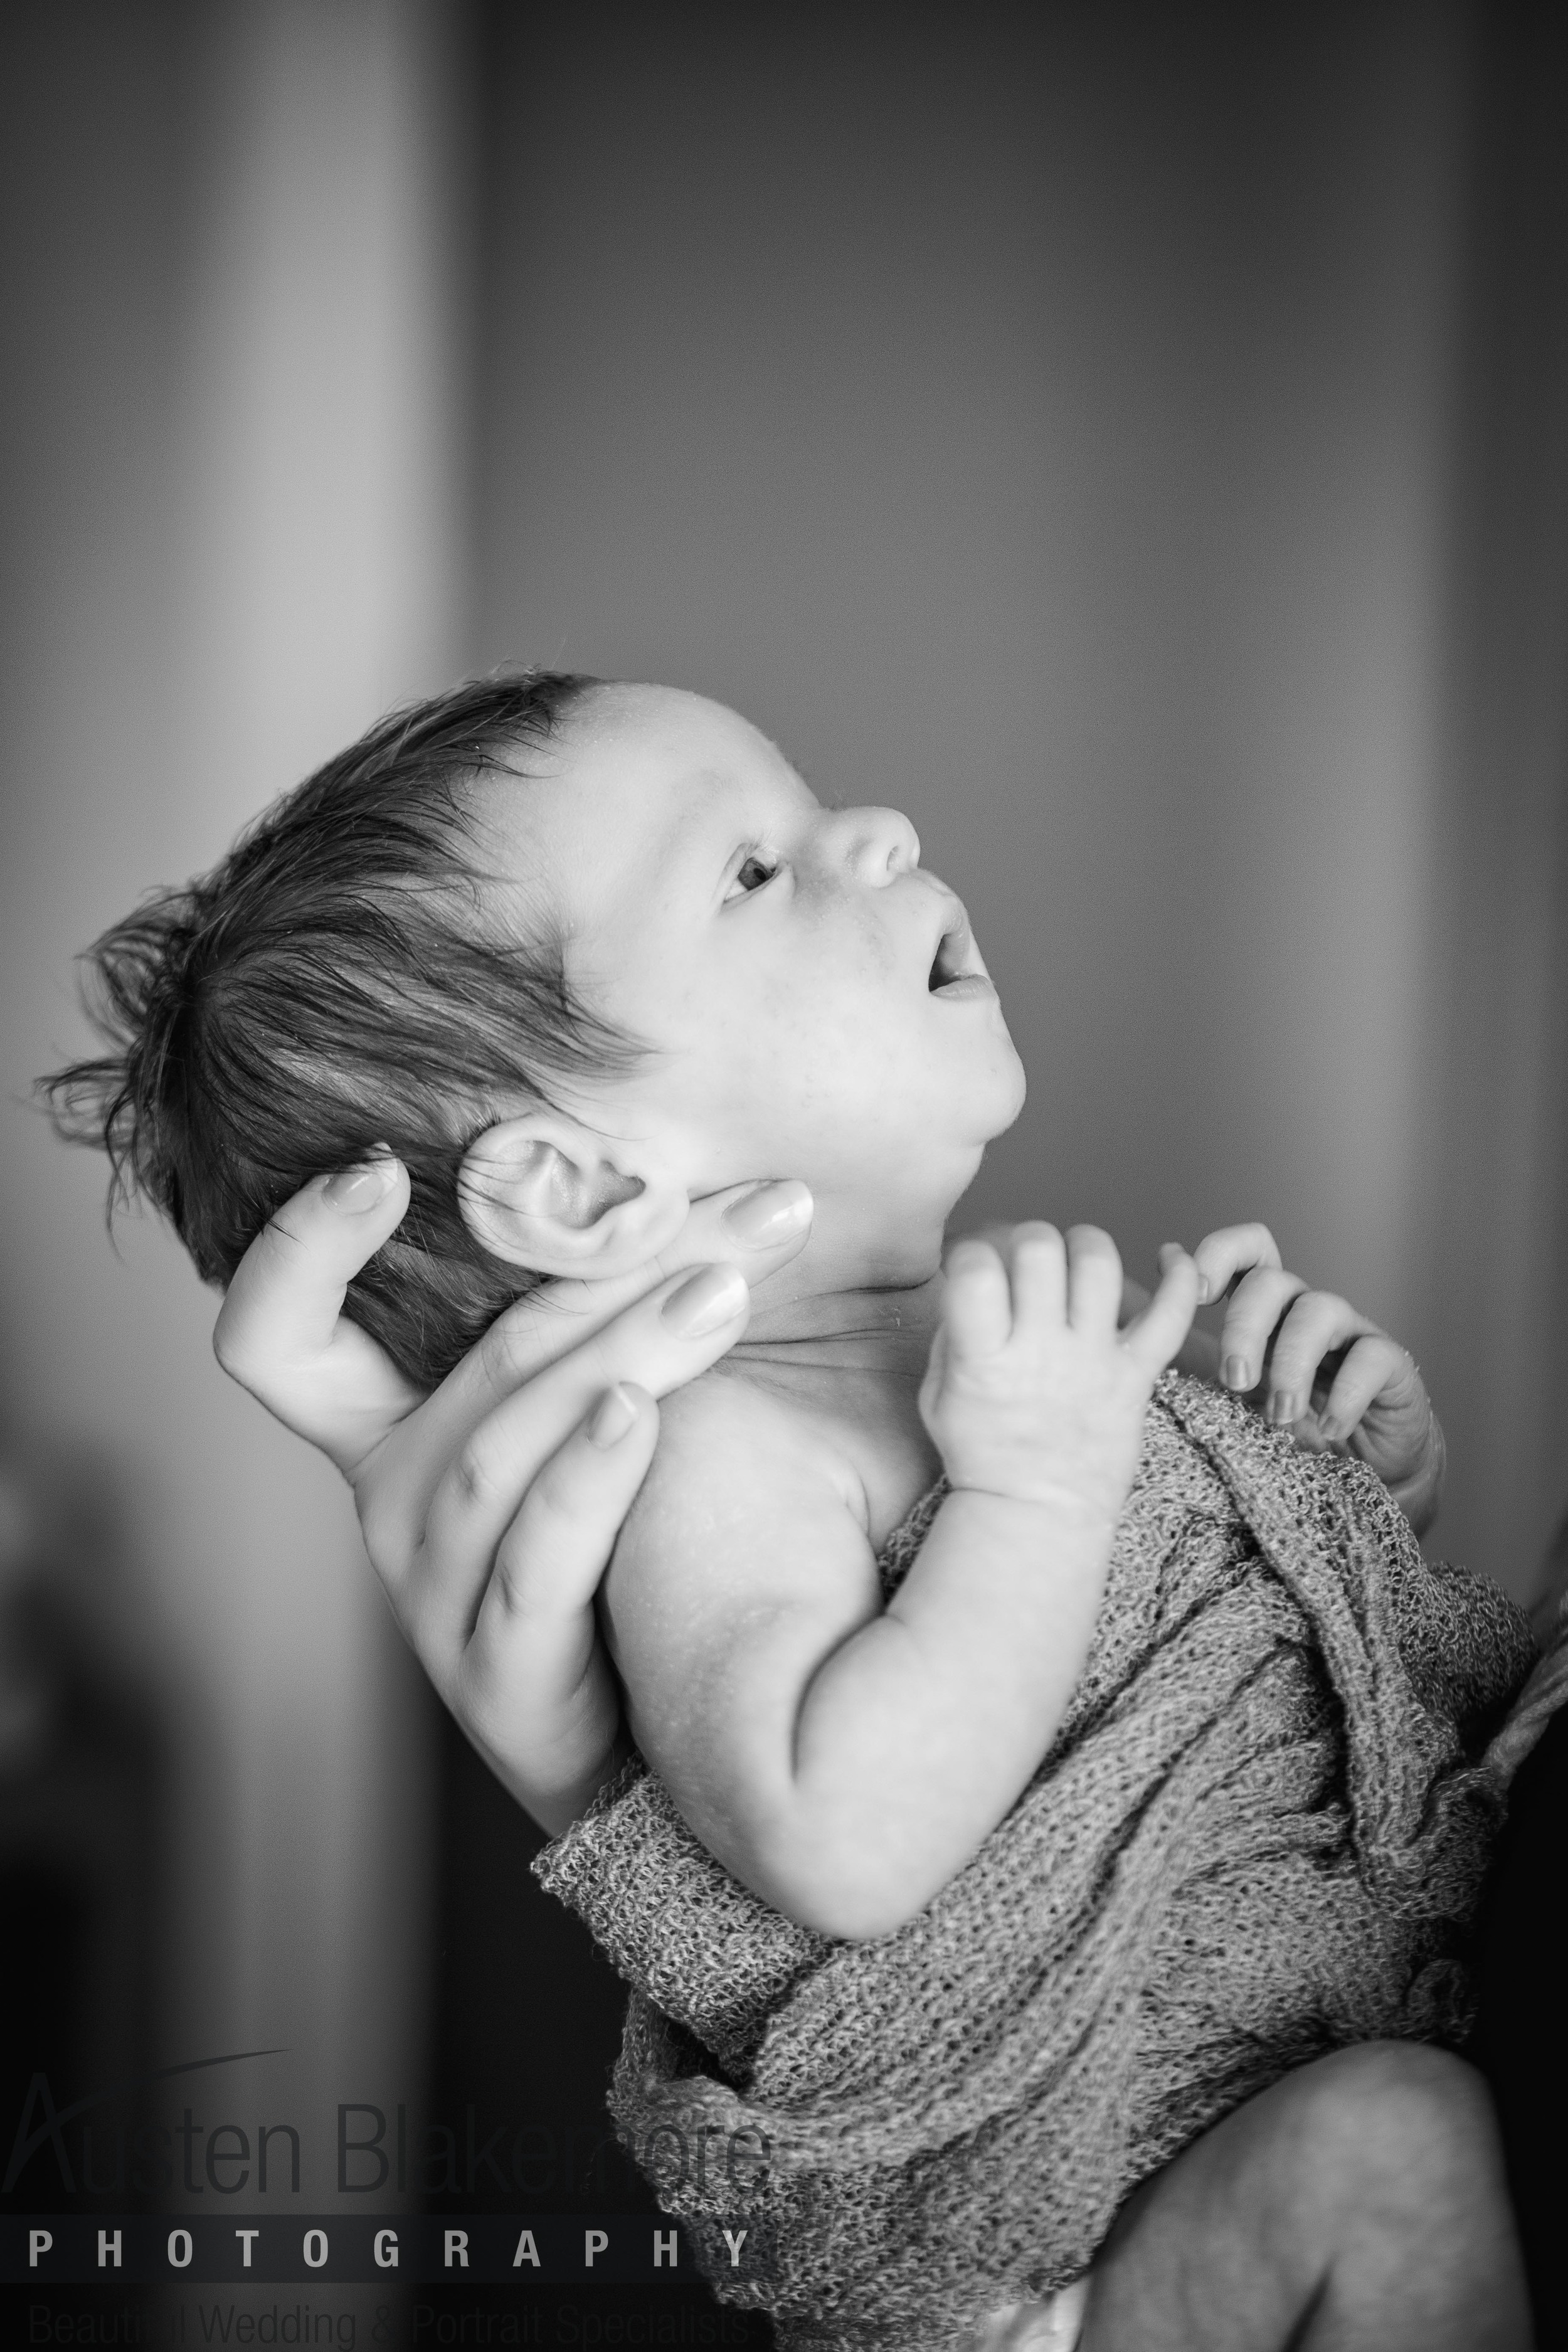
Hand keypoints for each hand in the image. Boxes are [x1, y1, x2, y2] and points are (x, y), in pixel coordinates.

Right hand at [212, 1158, 814, 1830]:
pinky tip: (644, 1412)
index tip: (380, 1165)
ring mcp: (436, 1594)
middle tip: (749, 1199)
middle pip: (476, 1355)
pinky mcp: (501, 1673)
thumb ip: (586, 1323)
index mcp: (387, 1431)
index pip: (275, 1337)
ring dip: (623, 1352)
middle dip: (616, 1257)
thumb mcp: (583, 1424)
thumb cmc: (627, 1548)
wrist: (658, 1747)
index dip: (296, 1251)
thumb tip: (685, 1179)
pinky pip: (536, 1562)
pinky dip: (589, 1480)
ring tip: (727, 1289)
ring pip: (507, 1447)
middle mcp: (390, 1505)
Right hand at [919, 1224, 1199, 1524]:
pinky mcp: (1135, 1376)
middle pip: (1039, 1248)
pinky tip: (1169, 1258)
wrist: (1035, 1516)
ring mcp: (1092, 1362)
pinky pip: (1171, 1314)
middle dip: (1028, 1240)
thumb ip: (953, 1333)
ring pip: (1099, 1263)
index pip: (975, 1269)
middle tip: (1027, 1264)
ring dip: (1085, 1245)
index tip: (974, 1269)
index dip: (971, 1253)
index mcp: (983, 1359)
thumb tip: (974, 1277)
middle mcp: (1039, 1352)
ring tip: (1076, 1260)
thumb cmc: (982, 1454)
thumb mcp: (938, 1395)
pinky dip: (1180, 1277)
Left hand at [1189, 1222, 1443, 1531]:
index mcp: (1267, 1308)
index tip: (1195, 1293)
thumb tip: (1158, 1276)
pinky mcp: (1393, 1365)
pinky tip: (1327, 1430)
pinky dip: (1344, 1395)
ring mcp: (1352, 1333)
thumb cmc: (1290, 1427)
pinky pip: (1371, 1357)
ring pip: (1319, 1310)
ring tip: (1279, 1416)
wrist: (1366, 1476)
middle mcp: (1306, 1309)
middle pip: (1273, 1282)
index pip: (1248, 1252)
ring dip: (1290, 1362)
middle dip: (1245, 1326)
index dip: (1219, 1255)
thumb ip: (1199, 1345)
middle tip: (1235, 1381)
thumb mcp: (1237, 1389)